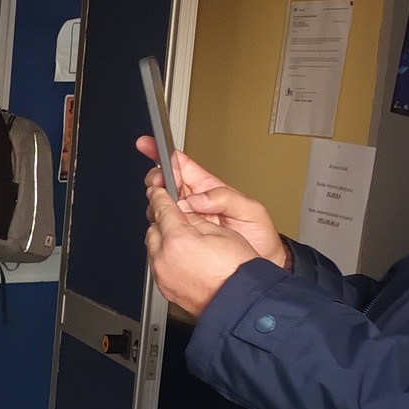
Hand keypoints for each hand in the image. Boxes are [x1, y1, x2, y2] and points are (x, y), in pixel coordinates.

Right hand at [137, 137, 287, 267]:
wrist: (257, 264)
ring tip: (161, 204)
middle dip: (155, 177)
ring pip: (161, 202)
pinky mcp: (183, 235)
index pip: (183, 164)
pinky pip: (164, 224)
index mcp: (210, 188)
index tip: (149, 145)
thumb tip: (196, 198)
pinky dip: (158, 221)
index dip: (164, 152)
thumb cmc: (259, 238)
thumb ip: (225, 198)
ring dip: (155, 200)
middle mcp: (196, 201)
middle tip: (157, 184)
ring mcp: (187, 218)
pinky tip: (162, 222)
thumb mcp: (251, 211)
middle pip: (166, 181)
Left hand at [146, 185, 261, 313]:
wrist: (240, 303)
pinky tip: (181, 256)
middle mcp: (164, 257)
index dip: (161, 196)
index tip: (159, 189)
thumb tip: (184, 212)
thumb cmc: (237, 271)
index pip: (163, 209)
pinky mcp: (164, 287)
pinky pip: (157, 264)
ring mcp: (162, 274)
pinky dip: (164, 256)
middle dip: (162, 219)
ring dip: (162, 239)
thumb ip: (197, 219)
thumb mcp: (222, 233)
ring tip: (182, 238)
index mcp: (178, 239)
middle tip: (175, 215)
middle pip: (153, 228)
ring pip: (153, 247)